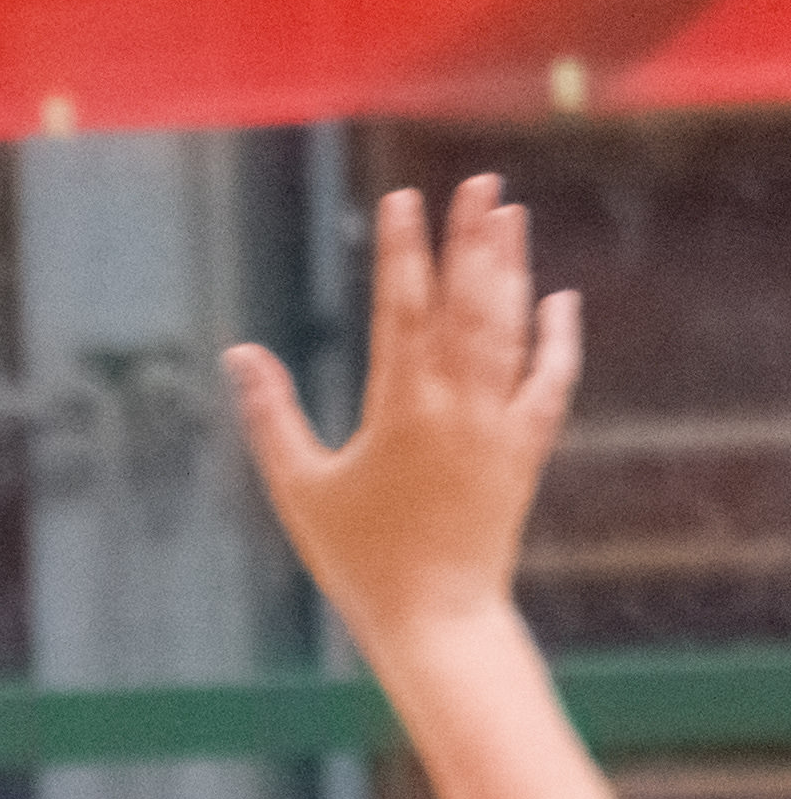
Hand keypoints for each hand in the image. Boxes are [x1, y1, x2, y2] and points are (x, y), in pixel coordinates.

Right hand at [222, 177, 577, 648]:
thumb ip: (270, 415)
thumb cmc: (358, 558)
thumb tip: (239, 354)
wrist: (436, 615)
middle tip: (479, 183)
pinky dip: (558, 337)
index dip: (403, 250)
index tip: (404, 200)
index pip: (404, 307)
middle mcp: (458, 404)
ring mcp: (500, 423)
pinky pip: (550, 381)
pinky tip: (558, 298)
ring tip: (510, 217)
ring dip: (511, 268)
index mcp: (400, 407)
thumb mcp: (299, 487)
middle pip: (469, 302)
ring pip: (510, 329)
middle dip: (473, 238)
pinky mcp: (527, 448)